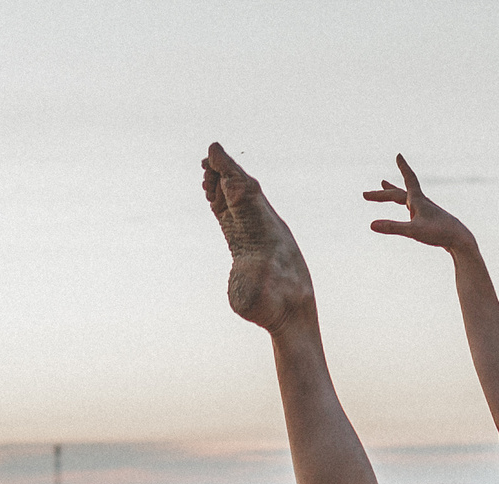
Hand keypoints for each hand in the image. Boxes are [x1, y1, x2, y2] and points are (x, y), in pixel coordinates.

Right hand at [202, 142, 314, 329]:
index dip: (230, 173)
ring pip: (238, 202)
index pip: (246, 195)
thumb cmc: (276, 307)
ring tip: (206, 173)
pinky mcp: (247, 246)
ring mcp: (255, 236)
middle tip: (209, 155)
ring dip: (223, 186)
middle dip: (226, 173)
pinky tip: (213, 196)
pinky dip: (222, 204)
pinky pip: (234, 218)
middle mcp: (263, 229)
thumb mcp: (261, 301)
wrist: (291, 316)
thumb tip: (250, 284)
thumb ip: (254, 291)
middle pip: (243, 191)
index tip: (215, 153)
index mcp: (265, 234)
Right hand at [364, 155, 476, 255]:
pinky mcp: (430, 221)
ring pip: (406, 199)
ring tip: (385, 185)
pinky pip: (413, 210)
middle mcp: (422, 203)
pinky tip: (408, 210)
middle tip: (364, 195)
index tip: (398, 155)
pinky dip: (405, 206)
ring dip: (394, 193)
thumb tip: (371, 225)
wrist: (460, 241)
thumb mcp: (413, 231)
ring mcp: (427, 212)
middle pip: (399, 194)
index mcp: (418, 201)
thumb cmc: (439, 234)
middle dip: (382, 194)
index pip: (409, 179)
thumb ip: (392, 227)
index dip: (403, 167)